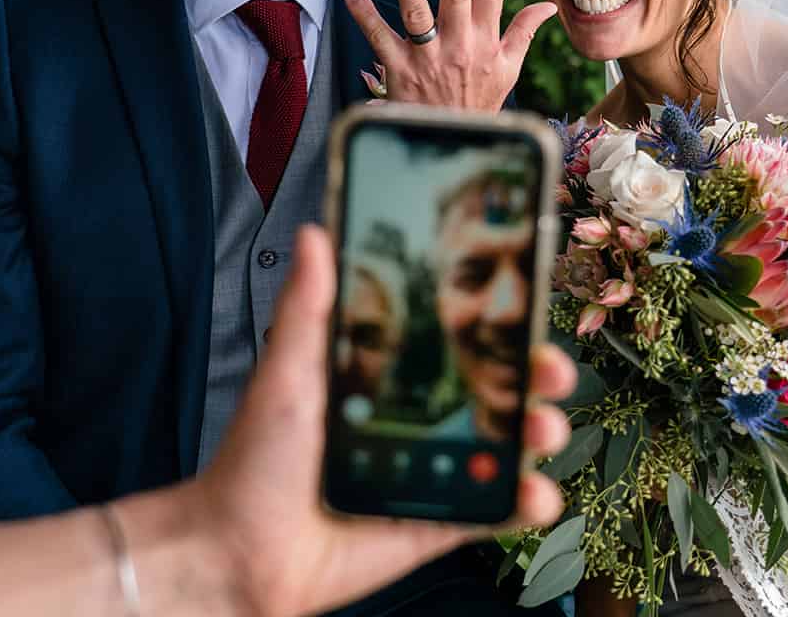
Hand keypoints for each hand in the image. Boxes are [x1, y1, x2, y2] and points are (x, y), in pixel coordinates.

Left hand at [194, 225, 576, 616]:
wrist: (238, 553)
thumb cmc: (254, 462)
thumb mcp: (286, 373)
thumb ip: (308, 307)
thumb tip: (314, 233)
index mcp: (385, 378)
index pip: (455, 342)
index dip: (498, 325)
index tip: (529, 302)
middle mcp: (417, 422)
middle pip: (496, 390)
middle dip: (535, 376)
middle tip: (549, 368)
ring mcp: (432, 474)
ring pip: (506, 447)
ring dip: (538, 433)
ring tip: (542, 427)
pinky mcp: (436, 524)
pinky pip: (494, 514)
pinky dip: (526, 502)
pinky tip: (535, 491)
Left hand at [343, 0, 557, 109]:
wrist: (451, 145)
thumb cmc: (480, 103)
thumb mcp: (508, 70)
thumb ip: (524, 33)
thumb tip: (547, 5)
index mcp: (486, 42)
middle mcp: (458, 45)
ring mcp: (428, 58)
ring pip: (417, 13)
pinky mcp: (400, 70)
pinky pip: (380, 38)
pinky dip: (365, 15)